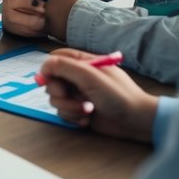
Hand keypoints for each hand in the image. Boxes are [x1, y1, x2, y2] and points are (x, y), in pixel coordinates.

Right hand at [39, 48, 157, 142]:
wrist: (136, 121)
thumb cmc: (117, 95)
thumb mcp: (89, 76)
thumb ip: (64, 66)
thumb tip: (43, 66)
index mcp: (84, 63)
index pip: (56, 58)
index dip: (48, 68)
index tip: (46, 79)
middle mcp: (79, 78)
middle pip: (52, 81)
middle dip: (59, 92)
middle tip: (70, 96)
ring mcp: (79, 95)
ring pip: (56, 99)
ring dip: (68, 107)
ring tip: (87, 111)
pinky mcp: (79, 110)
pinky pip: (64, 112)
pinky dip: (73, 117)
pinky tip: (87, 119)